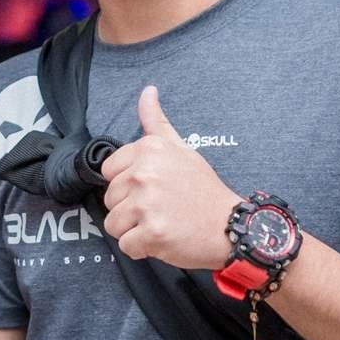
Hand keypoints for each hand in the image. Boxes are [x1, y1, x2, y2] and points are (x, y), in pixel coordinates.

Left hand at [99, 86, 241, 268]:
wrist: (231, 226)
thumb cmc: (202, 189)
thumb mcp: (180, 148)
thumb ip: (156, 121)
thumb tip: (148, 90)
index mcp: (148, 150)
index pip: (108, 172)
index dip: (128, 185)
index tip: (153, 189)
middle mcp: (144, 173)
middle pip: (110, 199)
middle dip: (130, 209)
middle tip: (161, 208)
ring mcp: (147, 204)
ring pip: (113, 224)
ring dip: (134, 230)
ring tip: (162, 223)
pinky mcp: (151, 233)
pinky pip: (126, 246)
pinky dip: (142, 249)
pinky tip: (163, 239)